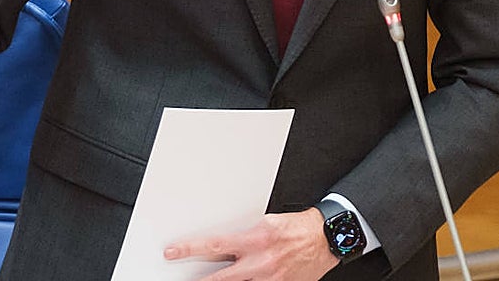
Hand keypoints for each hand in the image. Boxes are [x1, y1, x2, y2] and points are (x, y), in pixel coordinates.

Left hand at [163, 209, 336, 280]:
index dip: (189, 249)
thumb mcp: (266, 223)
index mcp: (255, 240)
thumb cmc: (296, 228)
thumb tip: (224, 245)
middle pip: (220, 278)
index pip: (214, 245)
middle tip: (180, 279)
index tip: (172, 253)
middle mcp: (260, 263)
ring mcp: (270, 280)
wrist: (326, 239)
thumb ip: (244, 235)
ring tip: (210, 279)